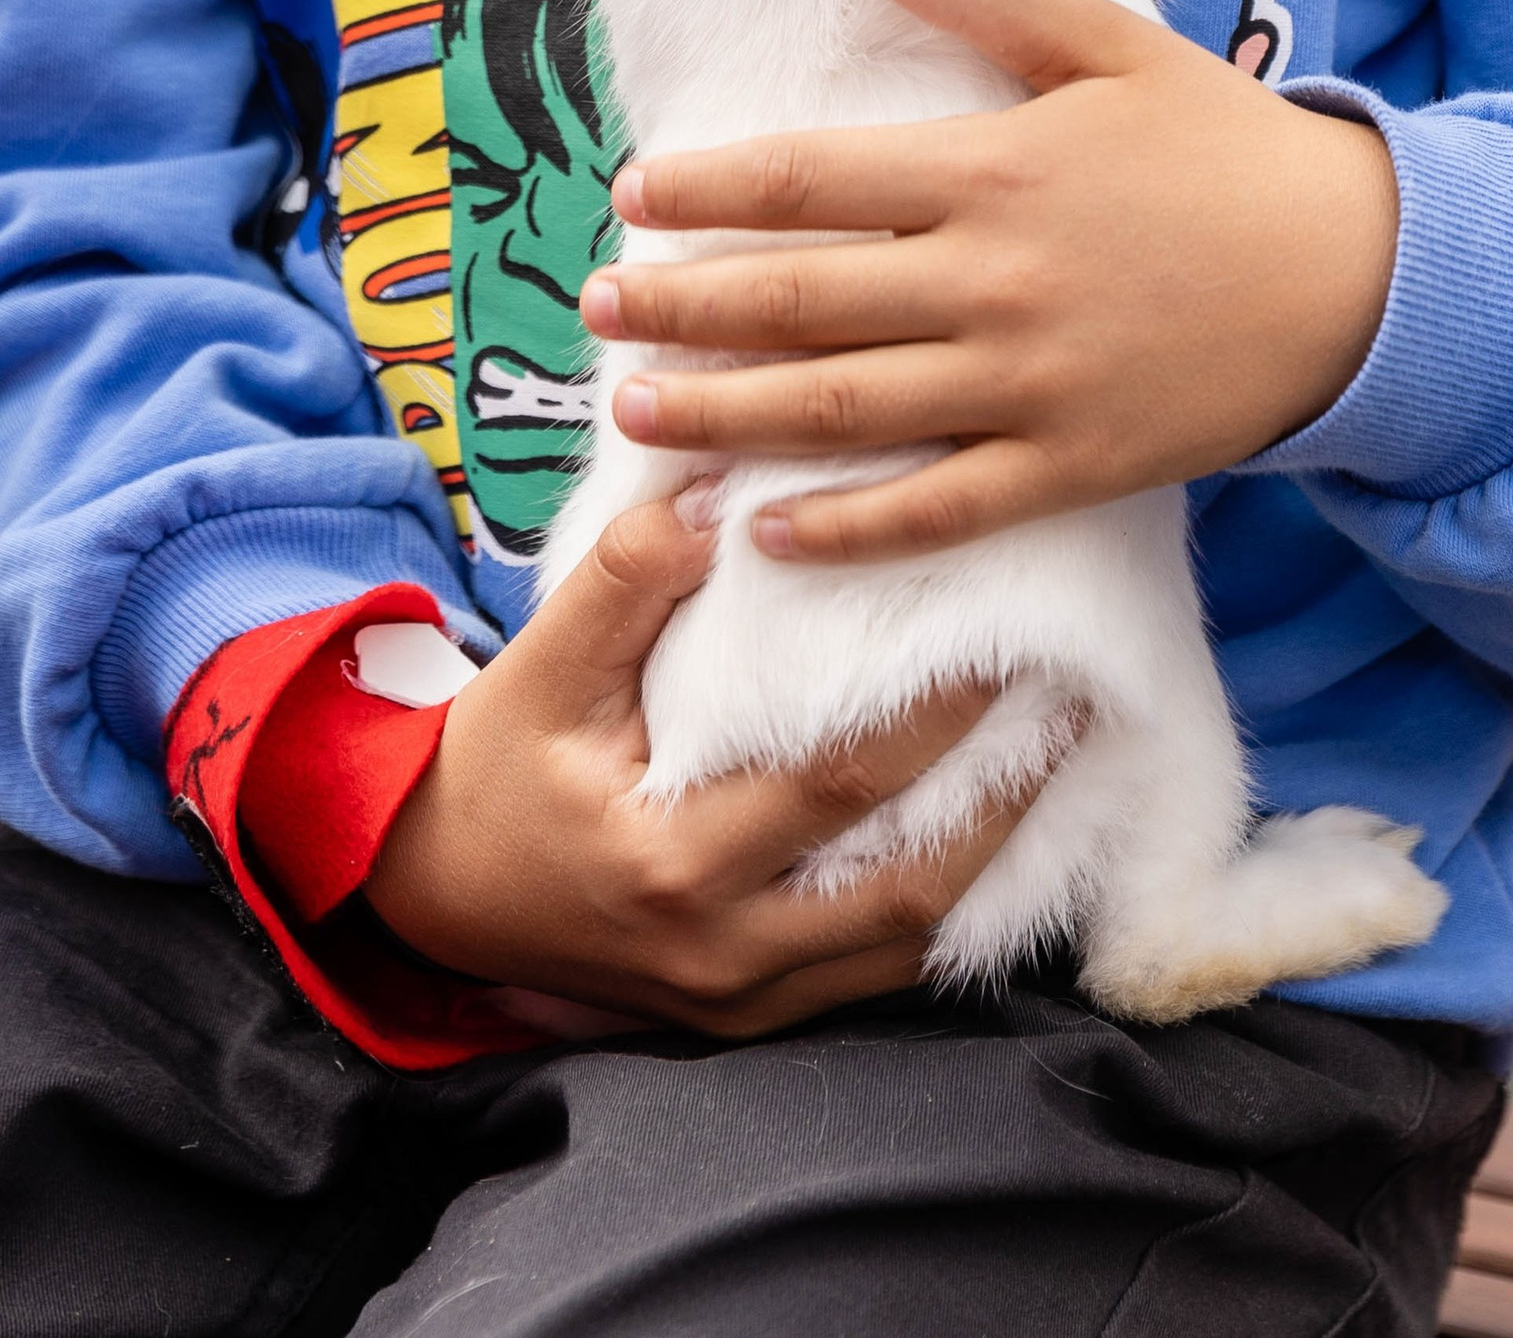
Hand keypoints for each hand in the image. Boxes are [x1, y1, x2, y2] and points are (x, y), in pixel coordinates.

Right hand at [365, 493, 1031, 1033]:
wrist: (432, 894)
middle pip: (905, 884)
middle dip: (1007, 797)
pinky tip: (994, 840)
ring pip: (904, 944)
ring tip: (1065, 767)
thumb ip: (623, 583)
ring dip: (994, 859)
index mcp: (673, 862)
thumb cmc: (494, 770)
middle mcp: (722, 951)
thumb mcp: (542, 668)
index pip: (839, 786)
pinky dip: (939, 909)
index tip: (1011, 645)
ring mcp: (741, 1000)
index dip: (936, 720)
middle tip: (1080, 709)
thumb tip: (714, 495)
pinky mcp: (750, 1016)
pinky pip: (870, 970)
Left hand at [583, 0, 1399, 563]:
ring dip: (728, 415)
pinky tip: (766, 533)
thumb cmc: (1227, 148)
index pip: (814, 179)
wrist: (1360, 275)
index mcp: (995, 168)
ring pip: (845, 409)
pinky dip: (848, 528)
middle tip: (594, 311)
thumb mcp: (1114, 44)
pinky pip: (939, 508)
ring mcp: (1028, 381)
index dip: (713, 189)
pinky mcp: (1069, 466)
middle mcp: (993, 280)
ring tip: (635, 415)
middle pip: (803, 300)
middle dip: (685, 308)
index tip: (635, 193)